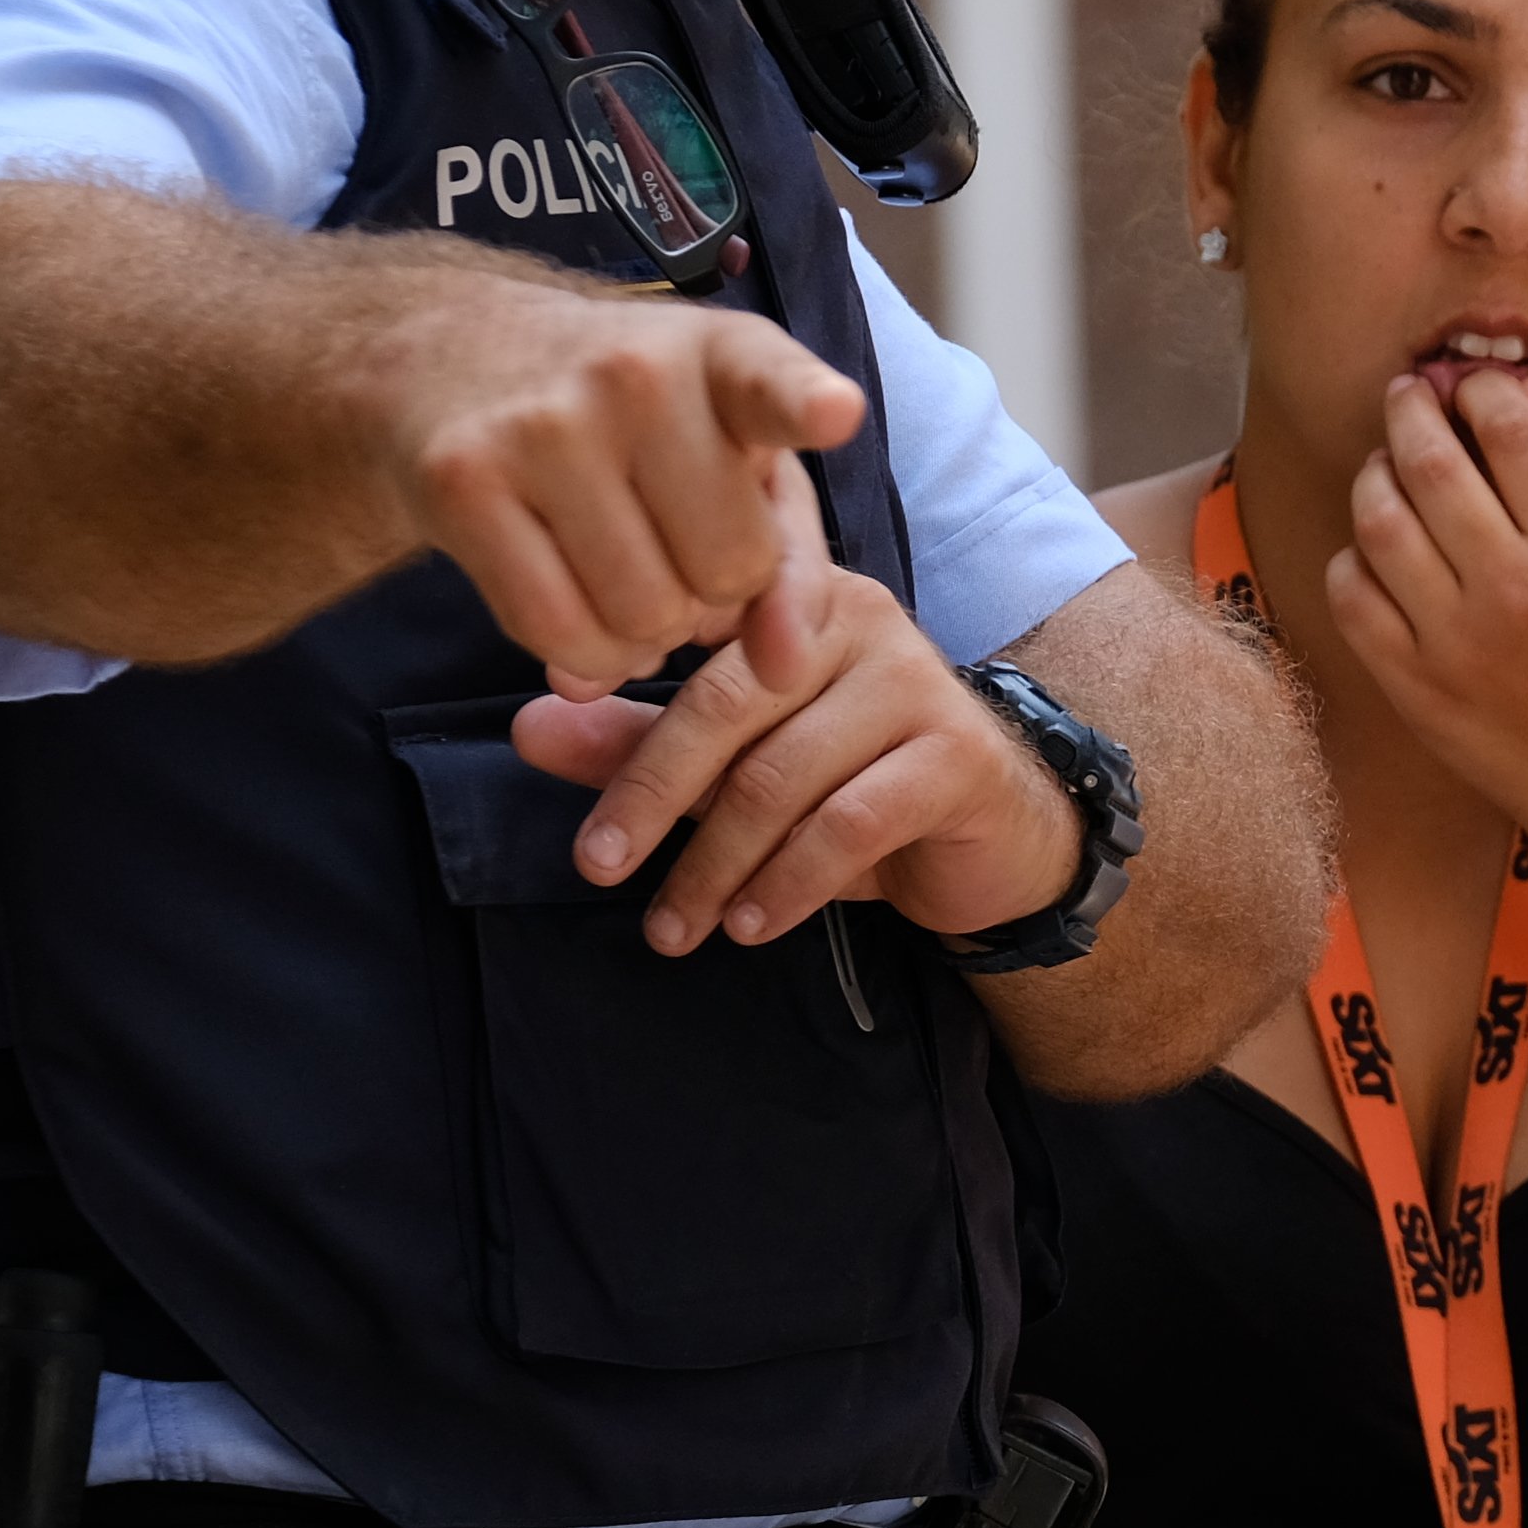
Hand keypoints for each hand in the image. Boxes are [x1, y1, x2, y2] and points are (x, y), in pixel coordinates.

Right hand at [388, 278, 867, 695]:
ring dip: (646, 633)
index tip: (834, 413)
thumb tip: (783, 670)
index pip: (772, 383)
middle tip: (674, 554)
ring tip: (625, 575)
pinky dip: (582, 655)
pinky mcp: (464, 482)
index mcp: (722, 355)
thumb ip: (792, 562)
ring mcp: (542, 425)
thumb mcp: (735, 455)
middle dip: (712, 593)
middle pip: (727, 570)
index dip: (807, 404)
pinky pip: (558, 633)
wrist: (453, 357)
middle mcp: (635, 375)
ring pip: (643, 617)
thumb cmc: (634, 423)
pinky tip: (578, 606)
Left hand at [505, 527, 1080, 957]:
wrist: (999, 840)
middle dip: (652, 795)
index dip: (622, 690)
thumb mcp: (741, 766)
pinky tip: (750, 924)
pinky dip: (787, 884)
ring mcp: (917, 683)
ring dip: (715, 864)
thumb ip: (638, 741)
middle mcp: (859, 619)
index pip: (691, 631)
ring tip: (674, 929)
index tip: (552, 745)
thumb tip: (528, 726)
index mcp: (793, 597)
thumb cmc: (856, 788)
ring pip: (784, 775)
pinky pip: (849, 824)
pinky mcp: (958, 757)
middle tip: (597, 868)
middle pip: (728, 703)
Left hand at [1322, 370, 1527, 848]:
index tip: (1474, 384)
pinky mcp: (1414, 685)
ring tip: (1385, 463)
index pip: (1513, 435)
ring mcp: (1454, 642)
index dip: (1484, 391)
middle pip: (1433, 465)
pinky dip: (1352, 556)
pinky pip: (1352, 596)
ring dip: (1374, 473)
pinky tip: (1374, 546)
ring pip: (1380, 523)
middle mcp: (1513, 590)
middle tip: (1408, 393)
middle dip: (1413, 410)